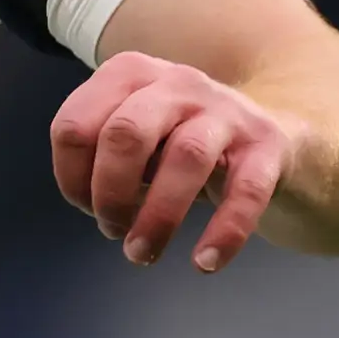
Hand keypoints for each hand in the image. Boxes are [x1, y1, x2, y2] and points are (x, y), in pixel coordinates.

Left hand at [50, 49, 299, 273]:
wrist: (261, 133)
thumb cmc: (174, 139)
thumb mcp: (130, 132)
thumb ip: (99, 155)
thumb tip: (93, 202)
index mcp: (128, 74)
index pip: (74, 126)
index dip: (71, 178)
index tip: (86, 208)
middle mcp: (176, 82)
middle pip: (126, 134)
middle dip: (109, 194)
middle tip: (113, 231)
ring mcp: (226, 109)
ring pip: (186, 157)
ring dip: (158, 216)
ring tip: (143, 254)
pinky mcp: (268, 144)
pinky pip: (247, 190)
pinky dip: (224, 232)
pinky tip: (205, 263)